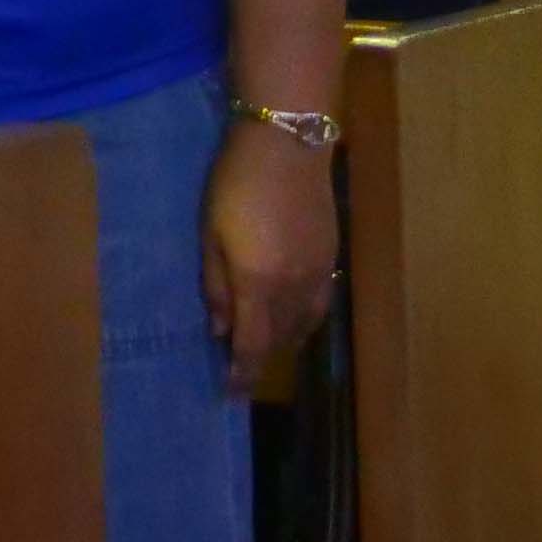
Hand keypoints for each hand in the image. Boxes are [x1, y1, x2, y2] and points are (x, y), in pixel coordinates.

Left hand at [200, 122, 337, 393]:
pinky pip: (319, 306)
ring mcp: (319, 275)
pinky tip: (290, 316)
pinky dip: (303, 321)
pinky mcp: (331, 259)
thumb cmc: (235, 186)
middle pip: (280, 339)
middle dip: (260, 357)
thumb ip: (215, 285)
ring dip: (282, 341)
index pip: (253, 345)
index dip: (242, 373)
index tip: (230, 393)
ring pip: (303, 326)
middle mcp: (295, 289)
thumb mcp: (210, 234)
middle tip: (237, 364)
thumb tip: (219, 329)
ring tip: (261, 343)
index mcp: (260, 284)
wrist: (287, 148)